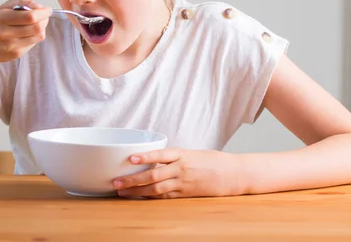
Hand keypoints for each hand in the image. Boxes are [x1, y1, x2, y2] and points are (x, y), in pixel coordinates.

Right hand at [0, 0, 51, 65]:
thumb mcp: (0, 9)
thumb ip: (19, 2)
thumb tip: (39, 5)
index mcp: (1, 18)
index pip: (30, 16)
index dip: (43, 12)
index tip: (47, 9)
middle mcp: (5, 33)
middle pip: (36, 27)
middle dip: (45, 19)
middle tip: (45, 16)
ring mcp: (11, 46)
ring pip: (38, 36)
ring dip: (42, 28)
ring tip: (38, 23)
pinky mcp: (15, 54)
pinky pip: (33, 43)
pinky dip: (36, 36)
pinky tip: (29, 33)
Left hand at [113, 149, 238, 198]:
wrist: (235, 174)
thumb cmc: (214, 161)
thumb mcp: (193, 153)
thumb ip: (174, 157)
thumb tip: (153, 158)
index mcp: (183, 154)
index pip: (161, 154)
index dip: (145, 157)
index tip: (130, 158)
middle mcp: (182, 168)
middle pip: (153, 175)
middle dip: (133, 179)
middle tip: (116, 181)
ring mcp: (184, 183)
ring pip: (156, 188)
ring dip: (137, 190)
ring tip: (122, 191)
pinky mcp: (187, 194)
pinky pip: (166, 196)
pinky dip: (151, 197)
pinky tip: (139, 197)